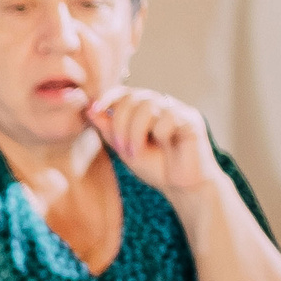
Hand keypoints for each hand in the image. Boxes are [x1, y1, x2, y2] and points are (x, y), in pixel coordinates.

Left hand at [88, 87, 225, 200]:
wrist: (183, 188)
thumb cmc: (156, 168)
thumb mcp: (125, 149)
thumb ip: (109, 130)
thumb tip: (89, 109)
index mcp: (145, 110)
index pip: (125, 92)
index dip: (108, 97)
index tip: (93, 109)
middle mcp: (161, 105)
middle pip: (133, 97)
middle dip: (120, 122)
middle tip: (121, 147)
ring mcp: (177, 110)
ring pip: (148, 105)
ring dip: (135, 131)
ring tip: (136, 152)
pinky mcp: (191, 119)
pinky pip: (168, 117)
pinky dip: (160, 134)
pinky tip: (167, 148)